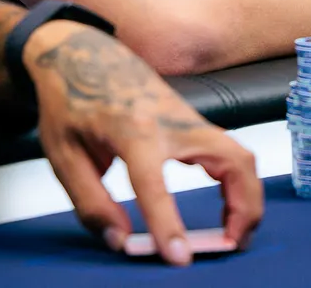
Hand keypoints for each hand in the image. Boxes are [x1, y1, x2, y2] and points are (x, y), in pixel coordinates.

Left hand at [27, 21, 262, 265]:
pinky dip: (239, 182)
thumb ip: (91, 203)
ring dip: (248, 196)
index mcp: (132, 128)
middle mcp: (171, 121)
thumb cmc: (70, 99)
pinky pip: (231, 152)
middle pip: (231, 160)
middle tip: (232, 245)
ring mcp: (189, 117)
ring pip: (241, 155)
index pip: (155, 183)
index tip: (179, 258)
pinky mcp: (194, 120)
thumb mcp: (63, 154)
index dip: (168, 224)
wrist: (81, 52)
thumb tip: (121, 241)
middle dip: (244, 207)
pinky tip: (227, 208)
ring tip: (233, 233)